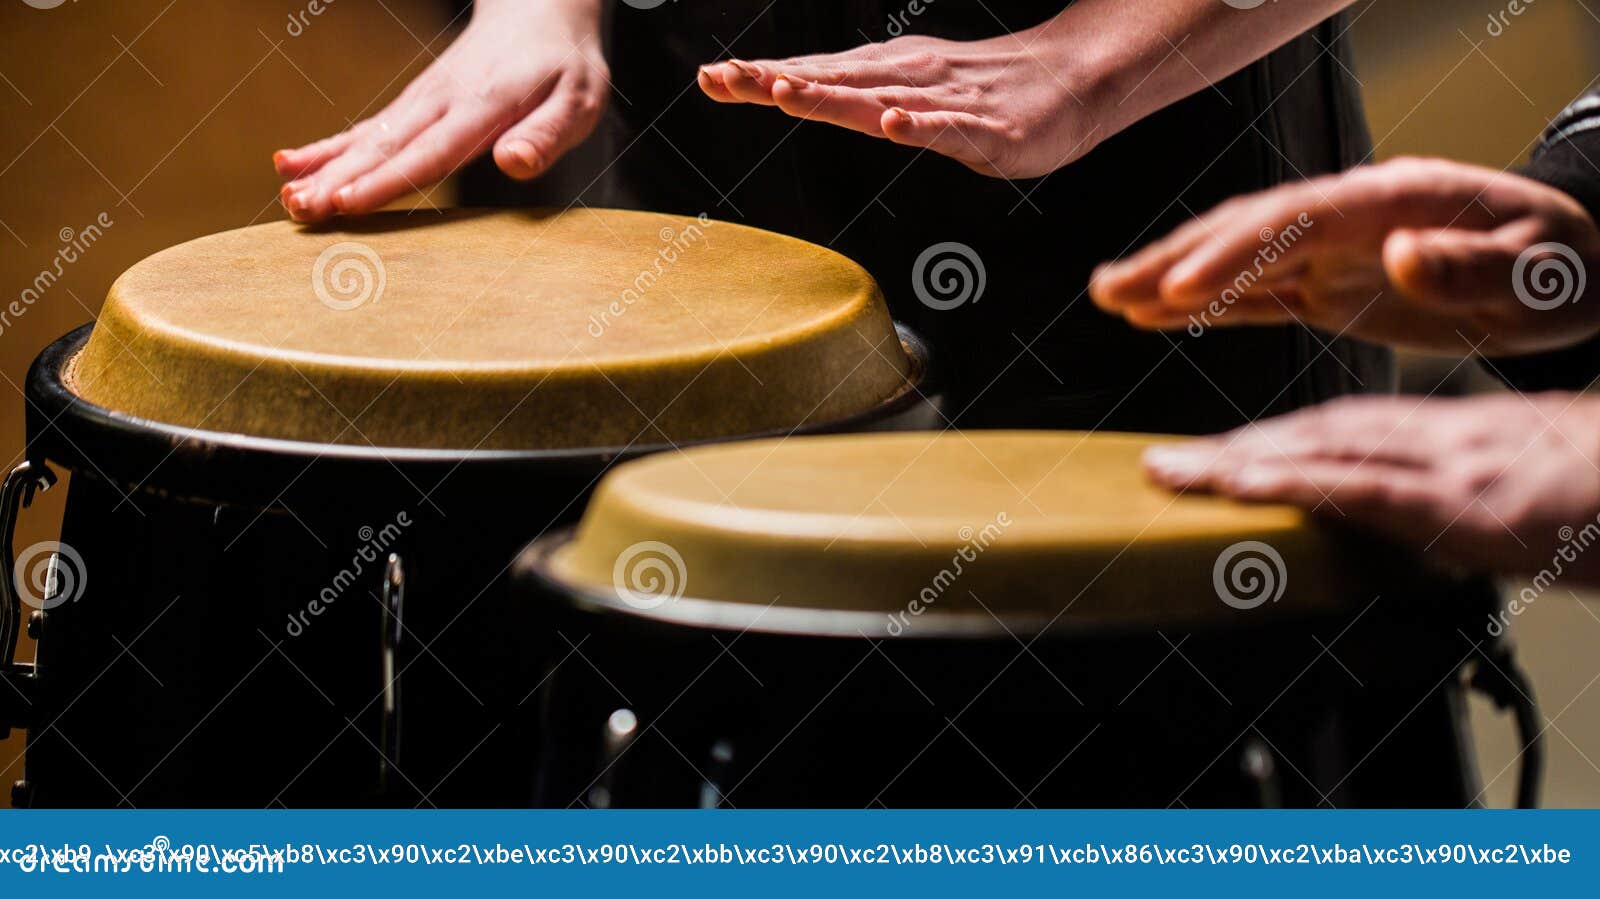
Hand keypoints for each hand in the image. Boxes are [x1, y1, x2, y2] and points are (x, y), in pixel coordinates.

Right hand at [273, 0, 607, 221]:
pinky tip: (290, 164)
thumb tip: (514, 163)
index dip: (389, 179)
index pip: (431, 150)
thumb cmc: (565, 65)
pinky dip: (328, 147)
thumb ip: (546, 135)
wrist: (539, 11)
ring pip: (368, 137)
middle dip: (341, 179)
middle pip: (386, 146)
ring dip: (325, 168)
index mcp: (484, 105)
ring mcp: (422, 100)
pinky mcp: (414, 103)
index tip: (348, 201)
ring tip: (289, 197)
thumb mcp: (578, 100)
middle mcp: (443, 101)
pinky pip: (367, 128)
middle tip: (300, 210)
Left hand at [696, 32, 1098, 178]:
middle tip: (725, 79)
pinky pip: (946, 128)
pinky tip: (891, 123)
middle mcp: (906, 79)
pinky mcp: (984, 127)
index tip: (711, 77)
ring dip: (830, 97)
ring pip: (878, 99)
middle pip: (832, 82)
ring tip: (785, 92)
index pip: (814, 75)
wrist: (1070, 79)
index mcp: (884, 74)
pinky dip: (916, 124)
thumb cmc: (984, 90)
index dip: (762, 77)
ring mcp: (944, 101)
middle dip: (776, 81)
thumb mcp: (907, 93)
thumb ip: (854, 97)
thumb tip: (791, 87)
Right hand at [1090, 157, 1599, 355]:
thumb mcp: (1541, 272)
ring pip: (1239, 255)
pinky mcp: (1331, 284)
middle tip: (1109, 289)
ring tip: (1106, 294)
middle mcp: (1354, 216)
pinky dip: (1205, 304)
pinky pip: (1257, 293)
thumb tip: (1397, 255)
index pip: (1298, 220)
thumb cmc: (1565, 271)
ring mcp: (1337, 249)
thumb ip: (1472, 264)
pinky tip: (1156, 314)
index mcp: (1398, 200)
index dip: (1234, 253)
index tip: (1181, 289)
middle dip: (1176, 258)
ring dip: (1172, 275)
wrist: (1574, 273)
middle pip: (1248, 228)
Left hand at [1142, 392, 1599, 582]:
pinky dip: (1298, 481)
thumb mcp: (1563, 496)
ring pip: (1334, 454)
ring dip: (1245, 463)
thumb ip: (1498, 504)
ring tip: (1174, 473)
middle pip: (1331, 435)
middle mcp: (1464, 442)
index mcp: (1481, 440)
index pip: (1364, 432)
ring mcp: (1473, 469)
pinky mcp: (1487, 506)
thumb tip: (1463, 527)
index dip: (1290, 440)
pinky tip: (1244, 484)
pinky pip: (1370, 488)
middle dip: (1248, 449)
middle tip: (1171, 463)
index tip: (1232, 454)